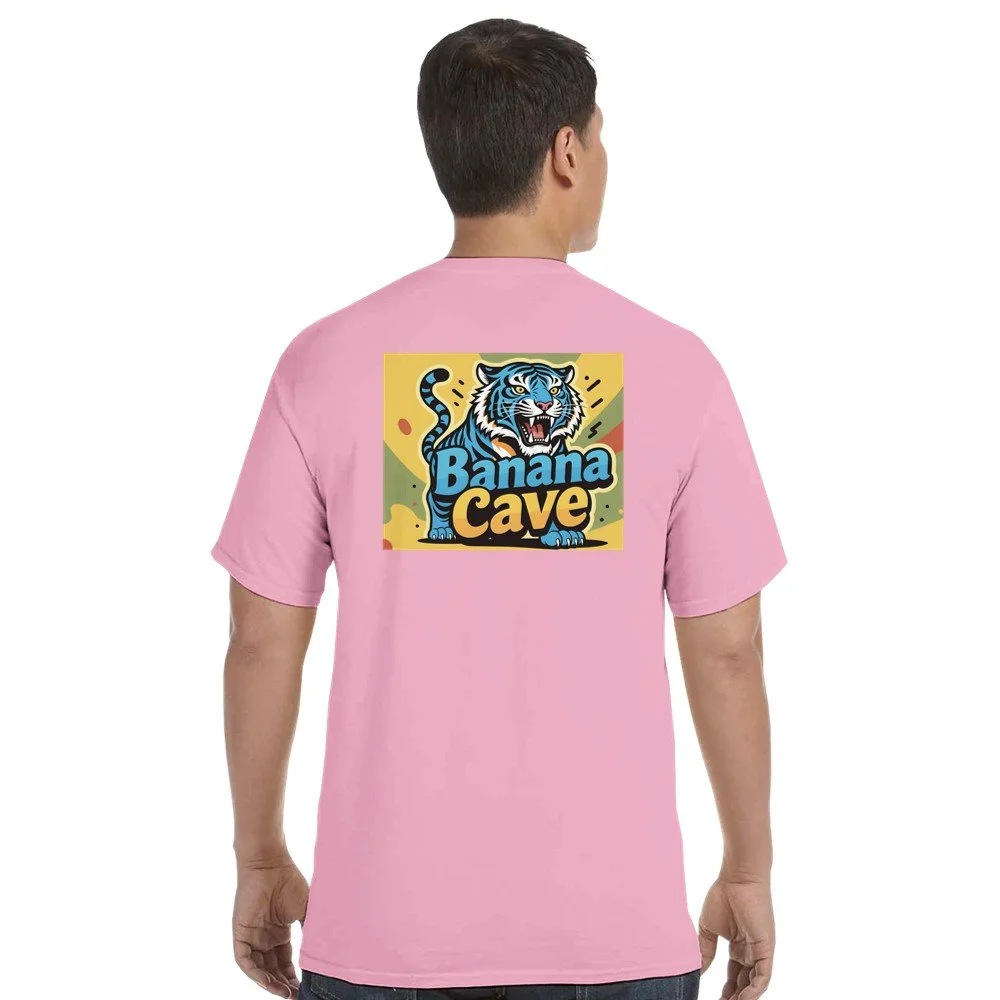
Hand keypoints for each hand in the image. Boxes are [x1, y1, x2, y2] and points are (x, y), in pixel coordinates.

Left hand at [233, 854, 308, 997]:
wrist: (270, 863)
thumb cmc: (288, 881)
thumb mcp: (305, 910)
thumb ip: (311, 930)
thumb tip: (324, 952)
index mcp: (279, 932)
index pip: (285, 962)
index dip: (294, 976)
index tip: (306, 986)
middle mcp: (264, 937)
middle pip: (273, 969)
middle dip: (283, 984)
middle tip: (297, 994)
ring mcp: (252, 936)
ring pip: (259, 969)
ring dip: (270, 983)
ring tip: (286, 993)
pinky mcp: (240, 934)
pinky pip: (245, 961)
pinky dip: (255, 973)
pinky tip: (268, 982)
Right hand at [698, 876, 774, 999]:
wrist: (737, 879)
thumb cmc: (722, 896)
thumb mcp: (708, 929)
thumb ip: (705, 952)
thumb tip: (697, 972)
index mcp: (738, 946)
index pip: (734, 976)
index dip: (726, 991)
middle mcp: (750, 952)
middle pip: (744, 983)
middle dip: (734, 998)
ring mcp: (759, 951)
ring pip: (754, 984)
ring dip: (743, 998)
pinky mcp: (766, 949)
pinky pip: (763, 976)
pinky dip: (754, 991)